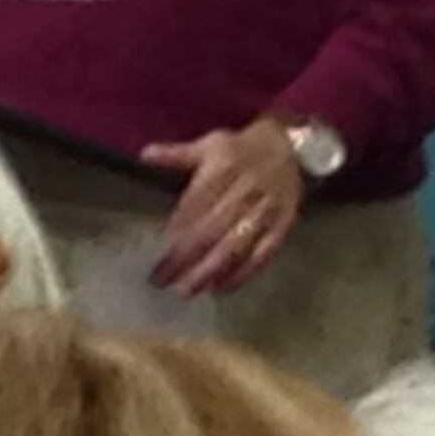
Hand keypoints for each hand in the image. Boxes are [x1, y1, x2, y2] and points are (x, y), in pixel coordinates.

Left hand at [141, 118, 305, 298]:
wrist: (290, 148)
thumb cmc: (241, 149)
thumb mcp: (209, 145)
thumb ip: (177, 154)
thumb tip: (144, 156)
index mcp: (223, 169)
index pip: (195, 207)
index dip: (176, 234)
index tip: (158, 256)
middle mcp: (245, 191)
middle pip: (212, 231)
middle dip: (186, 259)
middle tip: (164, 282)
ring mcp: (266, 211)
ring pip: (235, 246)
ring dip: (210, 271)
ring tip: (187, 290)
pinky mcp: (282, 226)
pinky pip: (263, 254)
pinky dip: (243, 273)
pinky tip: (222, 287)